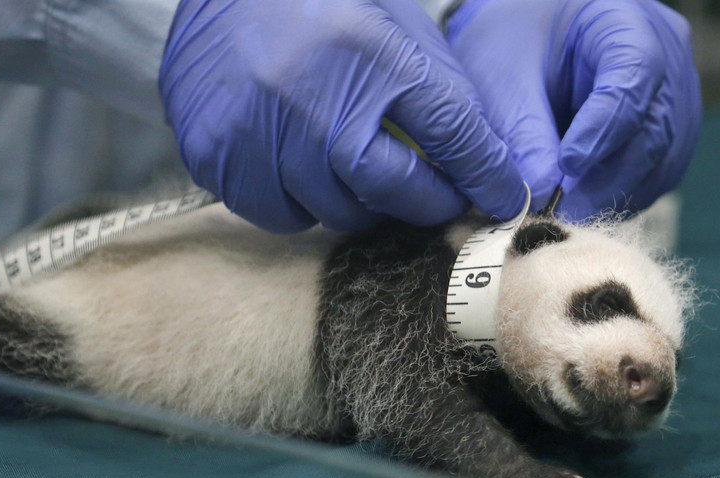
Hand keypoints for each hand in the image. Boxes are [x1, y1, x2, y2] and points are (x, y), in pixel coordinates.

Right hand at [159, 0, 525, 232]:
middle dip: (425, 202)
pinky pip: (278, 214)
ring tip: (355, 168)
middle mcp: (310, 98)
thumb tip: (482, 154)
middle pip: (390, 189)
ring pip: (333, 212)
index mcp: (366, 51)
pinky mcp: (215, 156)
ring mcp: (256, 133)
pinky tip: (302, 168)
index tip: (504, 198)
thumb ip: (438, 83)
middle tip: (437, 198)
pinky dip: (301, 203)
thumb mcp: (393, 19)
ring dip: (358, 202)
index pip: (449, 131)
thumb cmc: (317, 0)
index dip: (485, 173)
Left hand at [445, 0, 701, 219]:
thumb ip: (523, 133)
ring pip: (662, 160)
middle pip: (655, 128)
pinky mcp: (664, 136)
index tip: (567, 166)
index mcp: (626, 24)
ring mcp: (672, 99)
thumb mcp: (504, 79)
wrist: (521, 42)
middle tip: (563, 212)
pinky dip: (620, 196)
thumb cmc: (511, 45)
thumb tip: (539, 194)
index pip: (634, 78)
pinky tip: (582, 208)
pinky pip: (655, 175)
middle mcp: (665, 59)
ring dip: (616, 195)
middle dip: (608, 179)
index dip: (603, 129)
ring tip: (567, 215)